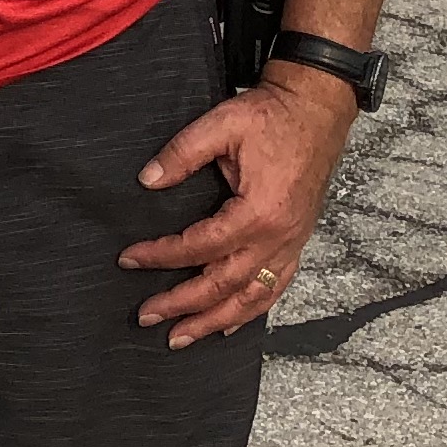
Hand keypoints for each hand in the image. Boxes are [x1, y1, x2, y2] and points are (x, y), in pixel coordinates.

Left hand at [119, 65, 356, 346]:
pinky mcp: (297, 241)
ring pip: (252, 297)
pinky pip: (275, 288)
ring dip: (214, 320)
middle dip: (183, 305)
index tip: (128, 259)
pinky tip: (229, 323)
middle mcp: (278, 238)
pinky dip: (251, 310)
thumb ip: (181, 153)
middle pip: (224, 285)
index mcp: (258, 212)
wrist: (318, 109)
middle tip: (147, 316)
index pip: (199, 247)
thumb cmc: (273, 116)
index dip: (161, 256)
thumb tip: (147, 180)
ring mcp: (291, 244)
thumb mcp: (221, 124)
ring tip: (181, 337)